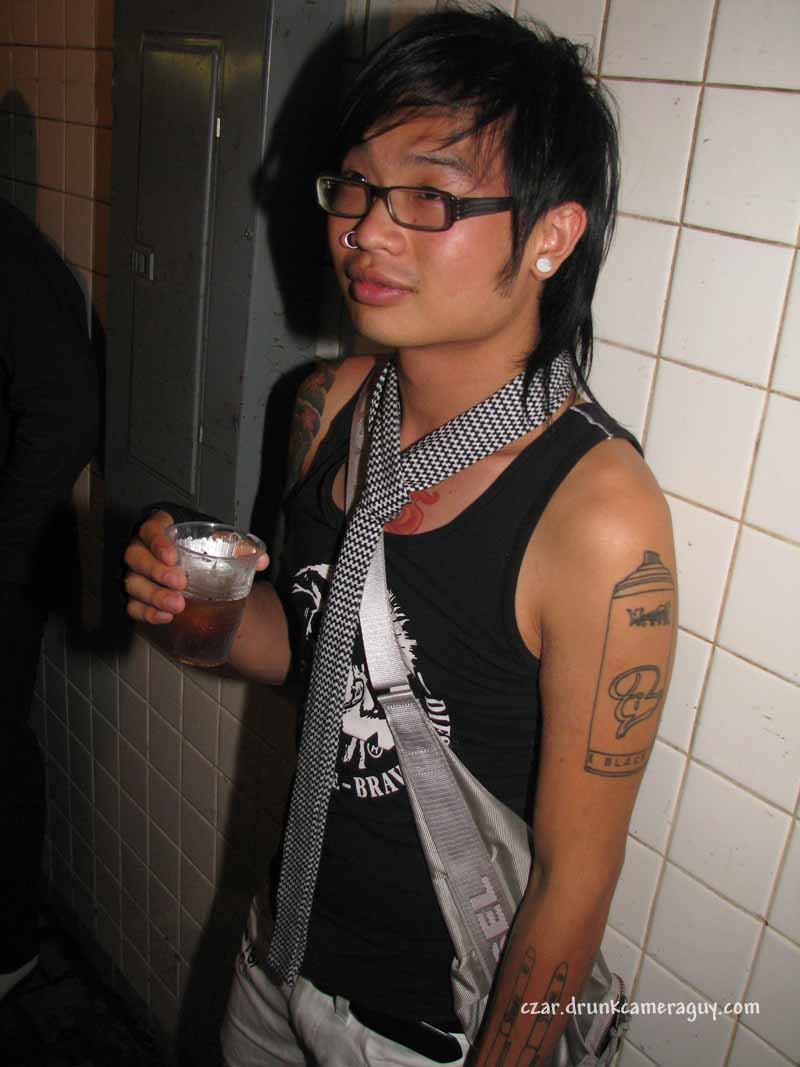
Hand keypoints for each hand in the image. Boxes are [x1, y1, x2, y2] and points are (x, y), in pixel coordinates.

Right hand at [122, 510, 268, 624]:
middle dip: (156, 571)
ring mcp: (138, 575)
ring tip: (178, 606)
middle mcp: (144, 551)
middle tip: (181, 584)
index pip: (150, 528)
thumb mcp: (222, 546)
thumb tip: (261, 559)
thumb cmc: (206, 553)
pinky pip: (134, 606)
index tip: (173, 555)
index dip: (157, 541)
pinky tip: (166, 618)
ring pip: (133, 584)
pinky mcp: (139, 598)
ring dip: (154, 595)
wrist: (201, 573)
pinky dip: (147, 613)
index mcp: (162, 531)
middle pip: (136, 557)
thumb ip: (241, 548)